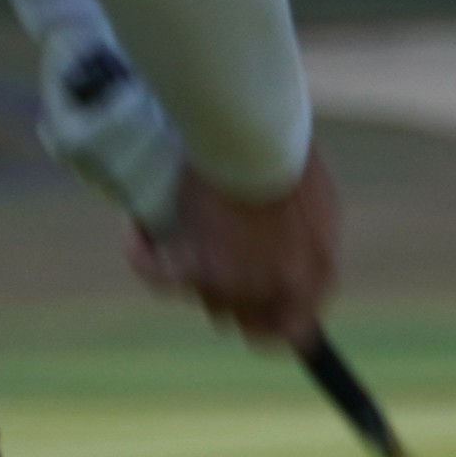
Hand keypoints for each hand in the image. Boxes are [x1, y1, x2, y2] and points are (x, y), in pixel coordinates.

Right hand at [129, 153, 340, 347]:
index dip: (269, 321)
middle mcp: (279, 287)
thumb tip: (293, 266)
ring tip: (186, 224)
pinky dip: (143, 253)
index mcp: (316, 272)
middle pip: (244, 318)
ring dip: (192, 268)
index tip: (255, 313)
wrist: (255, 129)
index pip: (292, 327)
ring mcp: (239, 282)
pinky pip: (158, 275)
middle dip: (229, 295)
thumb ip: (309, 244)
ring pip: (205, 298)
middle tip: (214, 260)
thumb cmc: (288, 152)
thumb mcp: (318, 203)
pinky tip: (137, 229)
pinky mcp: (198, 268)